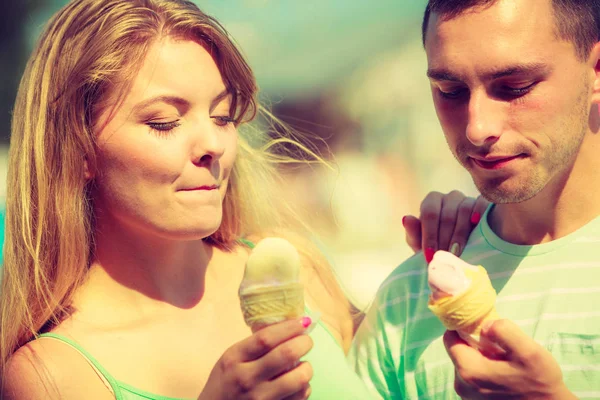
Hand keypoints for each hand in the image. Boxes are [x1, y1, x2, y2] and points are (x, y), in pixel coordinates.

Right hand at [198, 318, 312, 399]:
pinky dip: (304, 388)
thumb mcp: (232, 358)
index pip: (266, 338)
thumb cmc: (227, 382)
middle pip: (286, 354)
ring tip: (302, 366)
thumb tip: (289, 326)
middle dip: (304, 343)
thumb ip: (255, 345)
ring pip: (298, 379)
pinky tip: (298, 385)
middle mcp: (246, 378)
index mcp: (235, 358)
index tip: (303, 321)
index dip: (289, 327)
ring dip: (306, 368)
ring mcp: (259, 399)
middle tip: (306, 341)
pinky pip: (299, 398)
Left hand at [403, 191, 488, 261]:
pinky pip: (482, 204)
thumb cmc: (434, 245)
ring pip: (464, 209)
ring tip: (457, 253)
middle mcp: (449, 197)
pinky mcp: (483, 204)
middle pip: (447, 214)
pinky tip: (476, 226)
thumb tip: (406, 219)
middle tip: (444, 257)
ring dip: (460, 234)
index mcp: (432, 201)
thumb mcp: (420, 243)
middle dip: (444, 238)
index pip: (430, 213)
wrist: (457, 252)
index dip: (430, 235)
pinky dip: (479, 213)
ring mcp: (467, 199)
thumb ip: (413, 232)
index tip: (430, 255)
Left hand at [444, 319, 575, 399]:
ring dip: (480, 356)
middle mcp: (462, 385)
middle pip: (457, 350)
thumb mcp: (529, 351)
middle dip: (473, 342)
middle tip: (498, 344)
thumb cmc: (540, 381)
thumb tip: (485, 324)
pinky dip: (483, 368)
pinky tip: (502, 371)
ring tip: (503, 359)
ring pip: (465, 362)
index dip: (463, 327)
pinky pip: (471, 375)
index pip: (450, 338)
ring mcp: (467, 395)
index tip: (481, 325)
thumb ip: (504, 331)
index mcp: (469, 371)